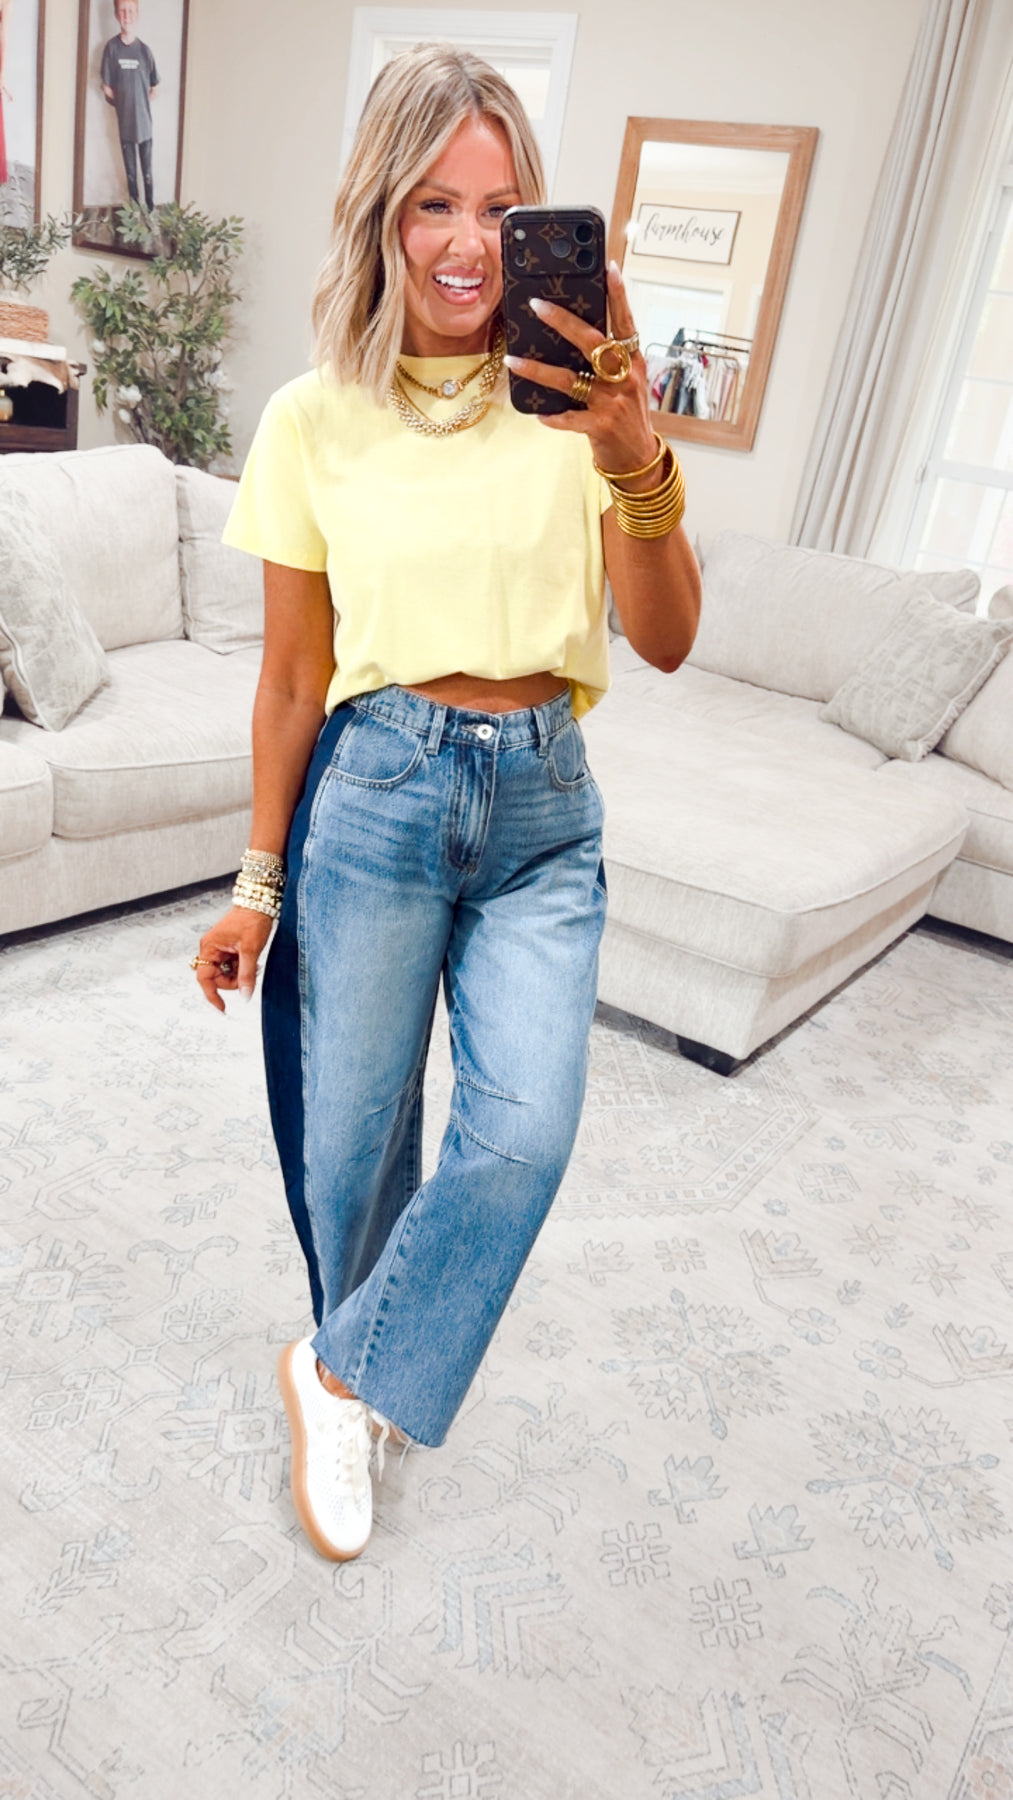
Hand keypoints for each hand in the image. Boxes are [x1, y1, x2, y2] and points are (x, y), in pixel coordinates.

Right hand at [192, 905, 273, 1012]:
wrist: (259, 902)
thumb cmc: (252, 921)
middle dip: (233, 981)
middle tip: (251, 975)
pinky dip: (241, 968)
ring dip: (239, 974)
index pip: (205, 979)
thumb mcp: (250, 950)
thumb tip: (245, 996)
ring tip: (254, 965)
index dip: (213, 995)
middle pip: (216, 978)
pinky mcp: (227, 948)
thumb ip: (247, 974)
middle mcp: (210, 949)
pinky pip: (231, 966)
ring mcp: (218, 948)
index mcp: (209, 947)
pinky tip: (252, 961)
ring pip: (225, 973)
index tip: (223, 1009)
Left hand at [502, 261, 656, 477]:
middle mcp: (624, 377)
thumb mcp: (626, 381)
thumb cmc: (627, 414)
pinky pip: (568, 418)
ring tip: (512, 360)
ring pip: (570, 379)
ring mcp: (612, 402)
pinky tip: (537, 413)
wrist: (639, 458)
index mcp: (633, 360)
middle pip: (592, 341)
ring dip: (538, 370)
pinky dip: (551, 416)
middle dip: (563, 321)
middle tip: (536, 304)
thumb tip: (571, 333)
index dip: (618, 295)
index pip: (625, 321)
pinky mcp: (600, 426)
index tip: (608, 267)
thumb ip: (607, 359)